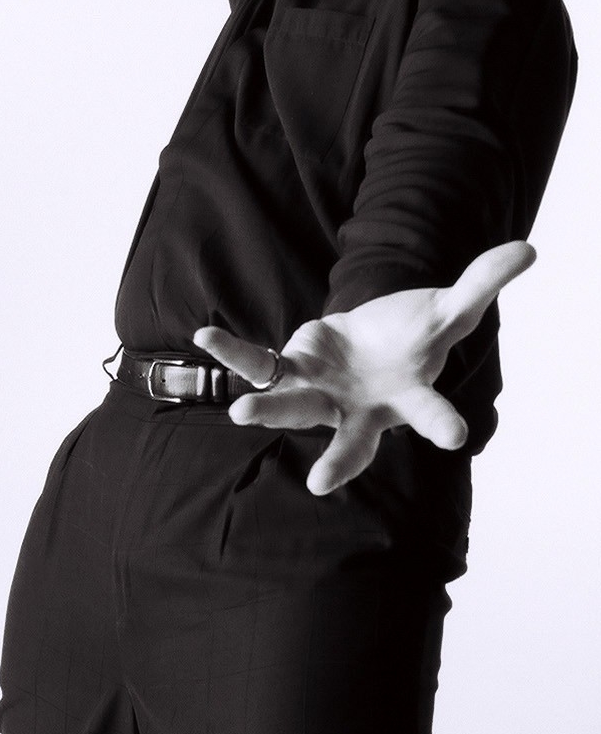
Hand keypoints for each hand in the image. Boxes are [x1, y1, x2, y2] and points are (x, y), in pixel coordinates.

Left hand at [193, 241, 534, 495]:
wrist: (377, 340)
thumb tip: (528, 250)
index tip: (458, 436)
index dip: (441, 422)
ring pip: (293, 408)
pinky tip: (204, 336)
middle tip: (320, 483)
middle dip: (338, 460)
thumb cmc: (416, 336)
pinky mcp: (291, 368)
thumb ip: (482, 283)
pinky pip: (258, 364)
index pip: (429, 413)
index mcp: (407, 397)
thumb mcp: (453, 307)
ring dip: (267, 411)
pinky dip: (233, 353)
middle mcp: (360, 408)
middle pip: (351, 437)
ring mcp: (321, 393)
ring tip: (238, 413)